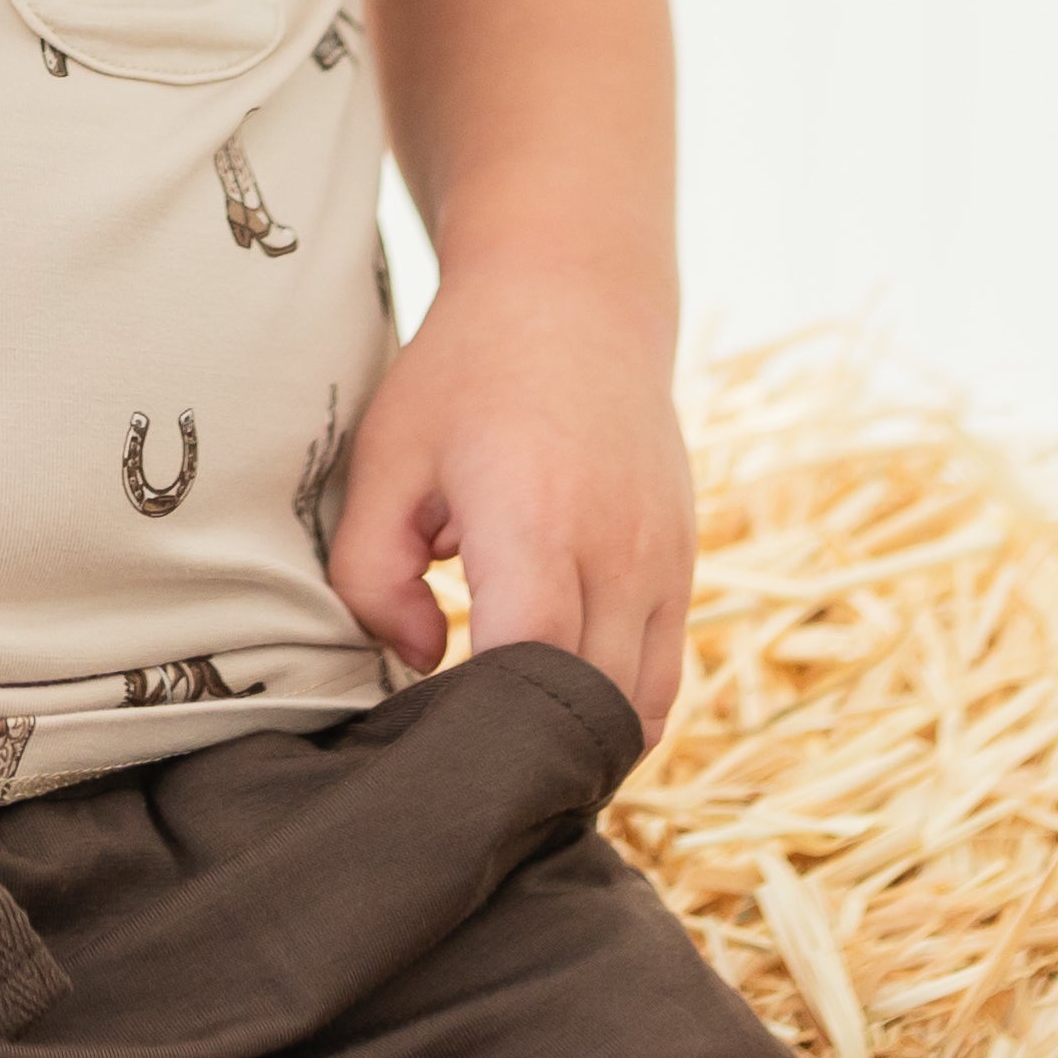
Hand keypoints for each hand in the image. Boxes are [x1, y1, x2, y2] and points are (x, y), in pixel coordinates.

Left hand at [323, 267, 695, 738]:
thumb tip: (420, 660)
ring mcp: (663, 562)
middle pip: (587, 707)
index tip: (430, 741)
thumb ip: (372, 572)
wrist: (573, 296)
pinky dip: (617, 707)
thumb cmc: (465, 374)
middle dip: (524, 749)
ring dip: (578, 738)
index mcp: (535, 521)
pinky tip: (559, 706)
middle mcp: (617, 551)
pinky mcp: (684, 564)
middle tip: (458, 761)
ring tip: (510, 745)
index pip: (531, 670)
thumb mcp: (387, 455)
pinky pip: (665, 675)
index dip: (482, 728)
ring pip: (638, 708)